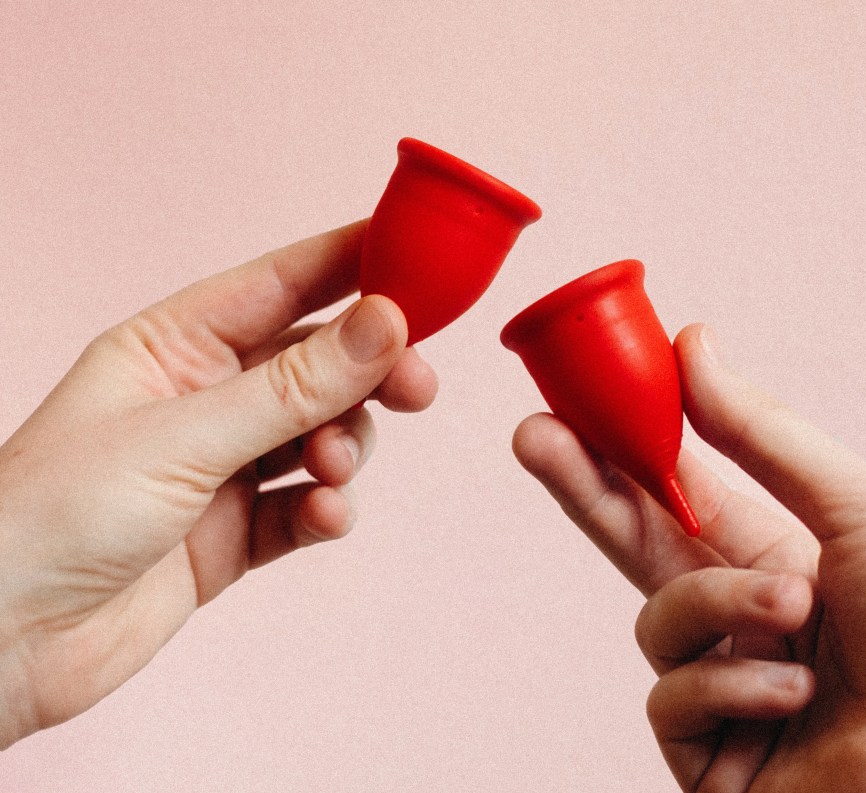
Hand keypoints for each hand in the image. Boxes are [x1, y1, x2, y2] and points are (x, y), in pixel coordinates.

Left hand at [0, 220, 437, 748]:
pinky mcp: (235, 533)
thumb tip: (386, 322)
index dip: (352, 263)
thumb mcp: (186, 437)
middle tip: (415, 386)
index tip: (421, 254)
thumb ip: (296, 386)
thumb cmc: (53, 515)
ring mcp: (222, 468)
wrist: (2, 644)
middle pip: (317, 364)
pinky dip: (326, 508)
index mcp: (173, 346)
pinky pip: (307, 506)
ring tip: (331, 469)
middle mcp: (204, 399)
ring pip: (322, 434)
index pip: (281, 284)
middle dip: (370, 372)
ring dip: (344, 446)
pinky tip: (322, 516)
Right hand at [513, 323, 865, 791]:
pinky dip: (730, 688)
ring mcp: (723, 687)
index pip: (676, 490)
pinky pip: (672, 700)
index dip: (622, 446)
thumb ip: (758, 430)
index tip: (576, 399)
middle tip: (535, 437)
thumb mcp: (853, 502)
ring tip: (792, 614)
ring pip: (658, 624)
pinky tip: (791, 695)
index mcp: (775, 553)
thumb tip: (693, 346)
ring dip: (719, 608)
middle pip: (635, 543)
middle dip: (584, 489)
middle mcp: (742, 618)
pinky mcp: (710, 758)